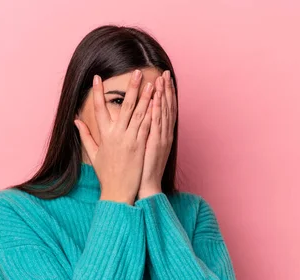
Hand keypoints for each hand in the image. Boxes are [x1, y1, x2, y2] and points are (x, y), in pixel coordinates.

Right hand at [74, 70, 154, 204]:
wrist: (117, 192)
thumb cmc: (106, 174)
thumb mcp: (94, 154)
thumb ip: (85, 136)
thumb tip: (76, 121)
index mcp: (104, 135)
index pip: (99, 109)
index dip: (98, 92)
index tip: (97, 77)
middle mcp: (116, 135)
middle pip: (124, 106)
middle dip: (129, 88)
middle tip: (134, 72)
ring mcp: (129, 140)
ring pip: (138, 114)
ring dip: (145, 97)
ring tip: (150, 82)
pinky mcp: (140, 146)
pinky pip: (147, 126)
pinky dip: (151, 113)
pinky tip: (156, 102)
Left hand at [137, 70, 176, 199]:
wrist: (145, 187)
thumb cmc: (140, 169)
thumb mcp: (141, 148)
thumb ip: (139, 133)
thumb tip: (133, 123)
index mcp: (160, 134)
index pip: (163, 110)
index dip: (164, 94)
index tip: (162, 79)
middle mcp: (163, 134)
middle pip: (166, 107)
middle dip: (166, 89)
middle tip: (165, 73)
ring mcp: (161, 139)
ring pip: (164, 113)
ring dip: (163, 95)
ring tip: (162, 79)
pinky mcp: (156, 144)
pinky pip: (157, 125)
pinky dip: (158, 111)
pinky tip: (157, 99)